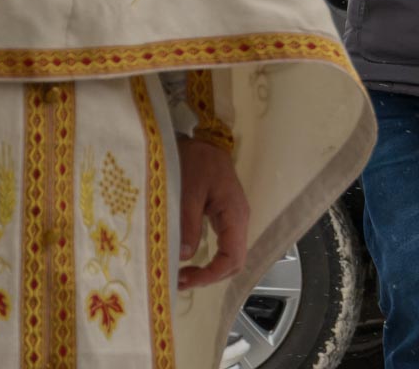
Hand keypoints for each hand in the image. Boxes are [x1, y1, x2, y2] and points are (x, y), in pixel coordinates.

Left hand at [175, 137, 248, 290]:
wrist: (203, 138)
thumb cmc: (197, 159)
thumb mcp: (188, 190)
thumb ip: (188, 223)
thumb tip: (185, 256)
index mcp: (234, 214)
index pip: (233, 258)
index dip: (211, 275)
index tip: (185, 279)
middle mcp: (238, 220)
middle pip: (234, 262)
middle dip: (209, 277)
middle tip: (180, 280)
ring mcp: (232, 218)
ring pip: (228, 256)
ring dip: (208, 270)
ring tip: (182, 275)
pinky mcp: (223, 215)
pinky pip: (221, 245)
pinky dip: (207, 258)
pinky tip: (188, 260)